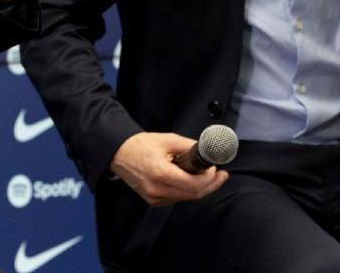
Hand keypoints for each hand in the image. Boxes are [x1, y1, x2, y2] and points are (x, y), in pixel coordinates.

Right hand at [109, 132, 228, 205]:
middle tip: (220, 176)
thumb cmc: (139, 145)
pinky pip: (177, 198)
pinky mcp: (153, 200)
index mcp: (161, 174)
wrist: (119, 153)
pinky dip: (187, 191)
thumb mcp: (167, 139)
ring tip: (207, 176)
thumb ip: (189, 146)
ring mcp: (154, 198)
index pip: (194, 185)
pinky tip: (190, 180)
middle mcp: (157, 190)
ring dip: (199, 188)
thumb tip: (206, 151)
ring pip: (186, 198)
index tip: (216, 170)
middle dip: (210, 185)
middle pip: (193, 195)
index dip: (210, 179)